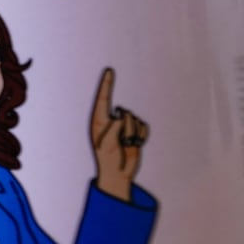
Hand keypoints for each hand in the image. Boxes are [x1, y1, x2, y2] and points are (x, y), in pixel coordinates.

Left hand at [90, 67, 147, 200]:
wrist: (119, 173)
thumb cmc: (109, 158)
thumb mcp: (107, 143)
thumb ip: (114, 126)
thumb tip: (122, 115)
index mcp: (99, 121)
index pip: (103, 99)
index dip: (106, 84)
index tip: (109, 70)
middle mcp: (111, 121)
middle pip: (125, 113)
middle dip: (126, 127)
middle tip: (120, 142)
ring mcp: (123, 126)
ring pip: (135, 120)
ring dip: (133, 133)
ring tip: (126, 144)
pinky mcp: (135, 131)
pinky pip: (144, 127)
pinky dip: (141, 136)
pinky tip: (134, 144)